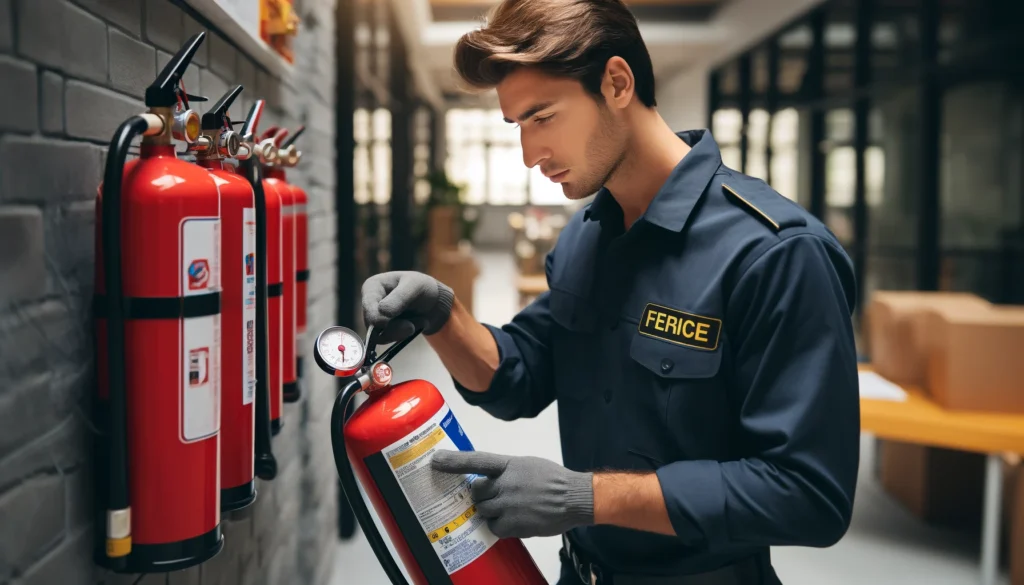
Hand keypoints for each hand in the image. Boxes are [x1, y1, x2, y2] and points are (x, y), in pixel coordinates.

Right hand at [361, 271, 454, 341]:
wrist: (432, 302)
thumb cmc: (422, 288)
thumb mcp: (414, 286)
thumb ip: (399, 298)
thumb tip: (382, 313)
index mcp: (372, 287)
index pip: (368, 307)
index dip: (377, 318)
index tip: (387, 323)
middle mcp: (370, 303)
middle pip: (373, 325)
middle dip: (396, 328)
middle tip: (412, 326)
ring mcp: (375, 319)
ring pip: (382, 336)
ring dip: (403, 331)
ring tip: (418, 321)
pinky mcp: (383, 331)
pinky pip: (391, 340)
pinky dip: (405, 335)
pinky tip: (414, 325)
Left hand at [430, 450, 593, 538]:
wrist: (574, 497)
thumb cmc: (553, 480)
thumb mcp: (527, 465)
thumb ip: (507, 471)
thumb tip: (488, 480)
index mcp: (509, 465)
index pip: (476, 461)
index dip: (454, 461)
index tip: (435, 460)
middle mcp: (506, 483)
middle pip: (476, 491)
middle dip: (480, 496)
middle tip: (491, 497)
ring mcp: (509, 504)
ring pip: (483, 510)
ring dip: (489, 511)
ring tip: (506, 509)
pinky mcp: (515, 523)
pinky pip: (494, 527)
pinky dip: (500, 526)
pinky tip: (512, 521)